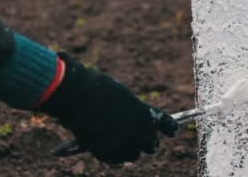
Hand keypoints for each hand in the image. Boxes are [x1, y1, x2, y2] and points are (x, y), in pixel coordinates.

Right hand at [41, 52, 178, 163]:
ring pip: (134, 155)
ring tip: (118, 139)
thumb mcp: (123, 96)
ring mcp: (123, 145)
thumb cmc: (98, 89)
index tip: (170, 130)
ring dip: (129, 148)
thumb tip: (133, 121)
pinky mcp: (108, 154)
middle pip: (152, 146)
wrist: (77, 97)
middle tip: (139, 136)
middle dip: (147, 141)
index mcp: (146, 114)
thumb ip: (133, 111)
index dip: (169, 129)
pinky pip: (116, 159)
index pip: (168, 127)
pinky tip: (105, 142)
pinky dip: (112, 153)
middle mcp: (139, 132)